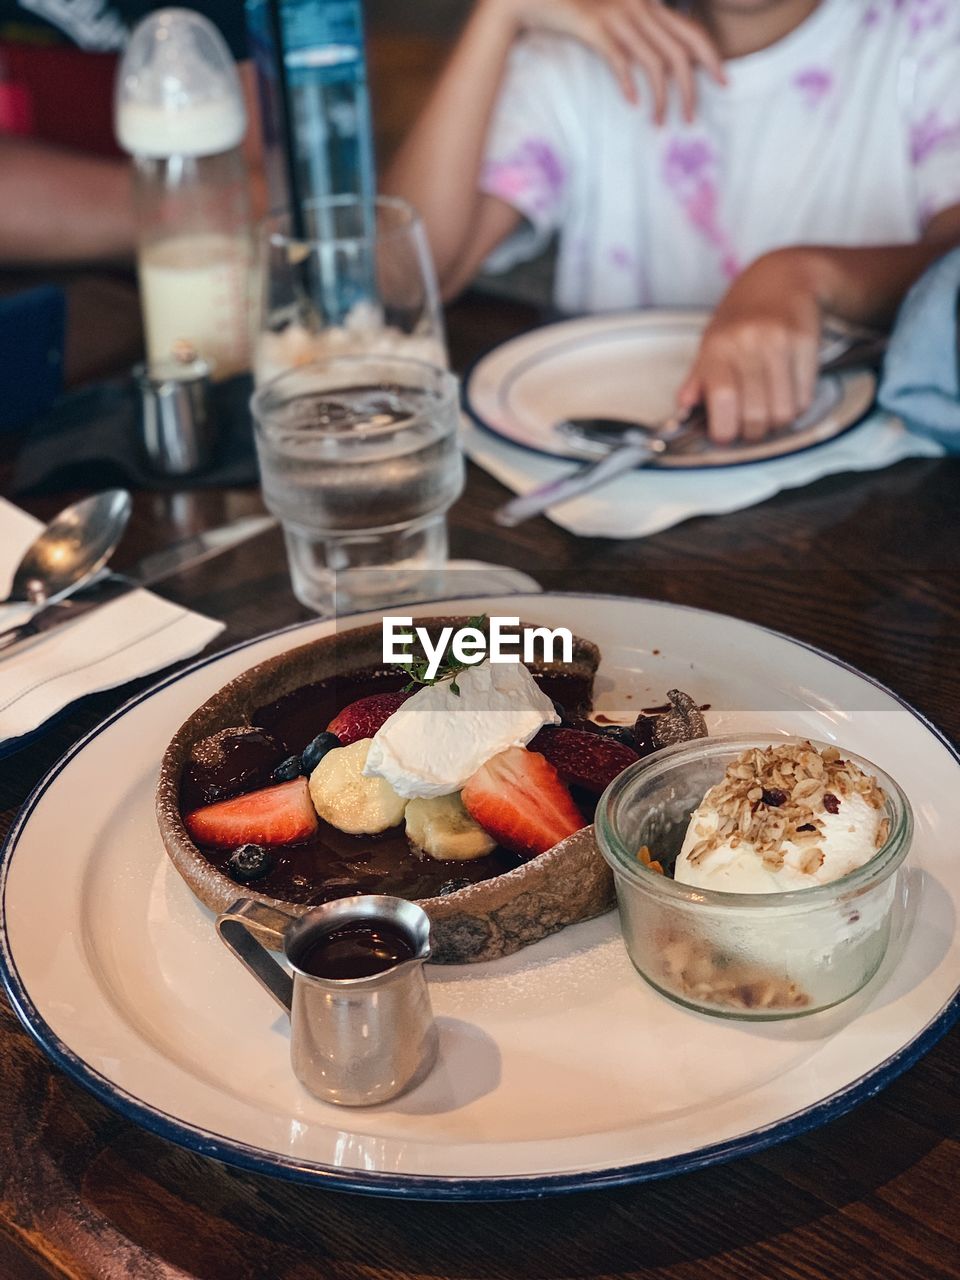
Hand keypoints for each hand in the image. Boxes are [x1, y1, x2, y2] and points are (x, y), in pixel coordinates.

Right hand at [502, 0, 724, 120]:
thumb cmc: (577, 10)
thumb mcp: (616, 18)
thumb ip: (640, 32)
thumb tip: (661, 63)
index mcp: (650, 4)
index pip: (692, 31)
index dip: (712, 57)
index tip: (723, 82)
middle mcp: (640, 7)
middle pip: (678, 53)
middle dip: (690, 90)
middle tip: (691, 119)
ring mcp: (617, 15)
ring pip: (654, 63)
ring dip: (661, 98)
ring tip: (659, 123)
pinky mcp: (594, 26)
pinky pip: (619, 59)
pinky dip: (628, 84)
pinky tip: (632, 103)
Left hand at [677, 250, 822, 443]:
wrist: (783, 277)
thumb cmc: (743, 316)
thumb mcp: (712, 341)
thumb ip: (698, 377)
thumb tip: (683, 408)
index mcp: (718, 345)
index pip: (722, 398)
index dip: (724, 429)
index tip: (724, 435)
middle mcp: (748, 342)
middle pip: (754, 413)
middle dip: (751, 433)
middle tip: (748, 428)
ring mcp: (780, 342)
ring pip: (782, 411)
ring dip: (775, 424)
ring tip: (768, 415)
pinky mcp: (807, 343)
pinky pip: (804, 397)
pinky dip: (796, 409)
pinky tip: (787, 398)